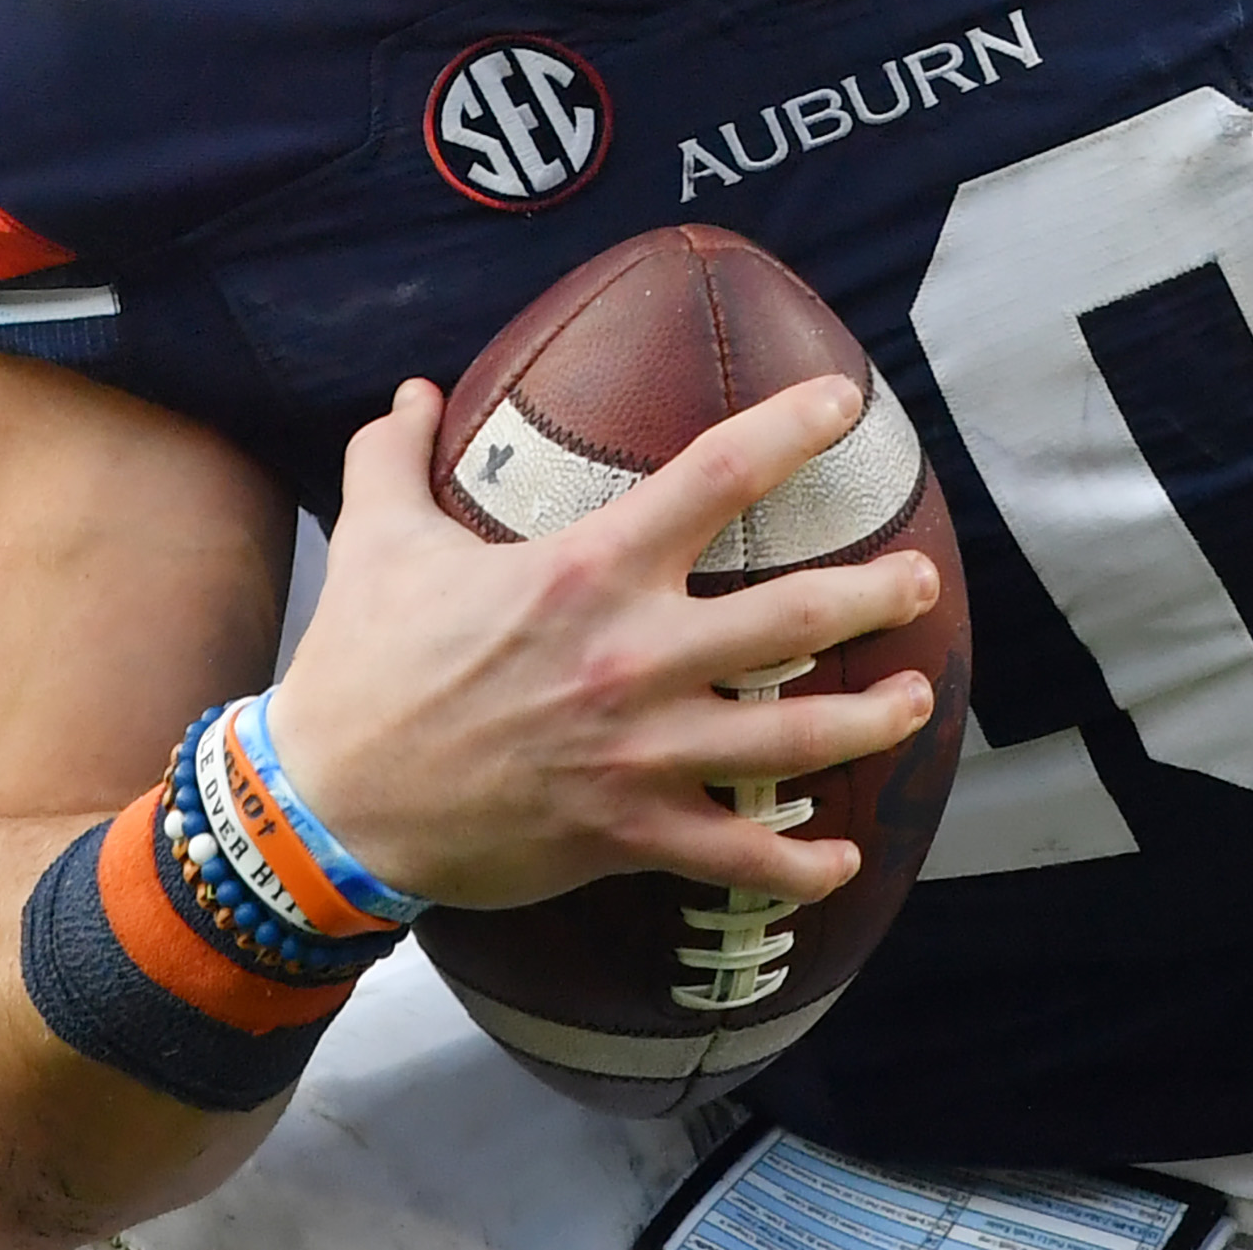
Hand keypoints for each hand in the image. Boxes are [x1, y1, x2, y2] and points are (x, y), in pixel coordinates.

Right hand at [260, 374, 940, 913]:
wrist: (334, 804)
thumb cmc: (362, 666)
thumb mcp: (375, 539)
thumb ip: (397, 453)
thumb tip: (415, 389)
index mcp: (586, 570)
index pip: (717, 476)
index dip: (793, 428)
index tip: (847, 404)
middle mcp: (633, 656)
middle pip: (795, 615)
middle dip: (877, 594)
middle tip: (918, 579)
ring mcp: (641, 752)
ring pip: (795, 738)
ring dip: (872, 720)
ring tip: (915, 700)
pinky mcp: (630, 834)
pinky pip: (741, 854)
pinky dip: (800, 863)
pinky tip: (839, 857)